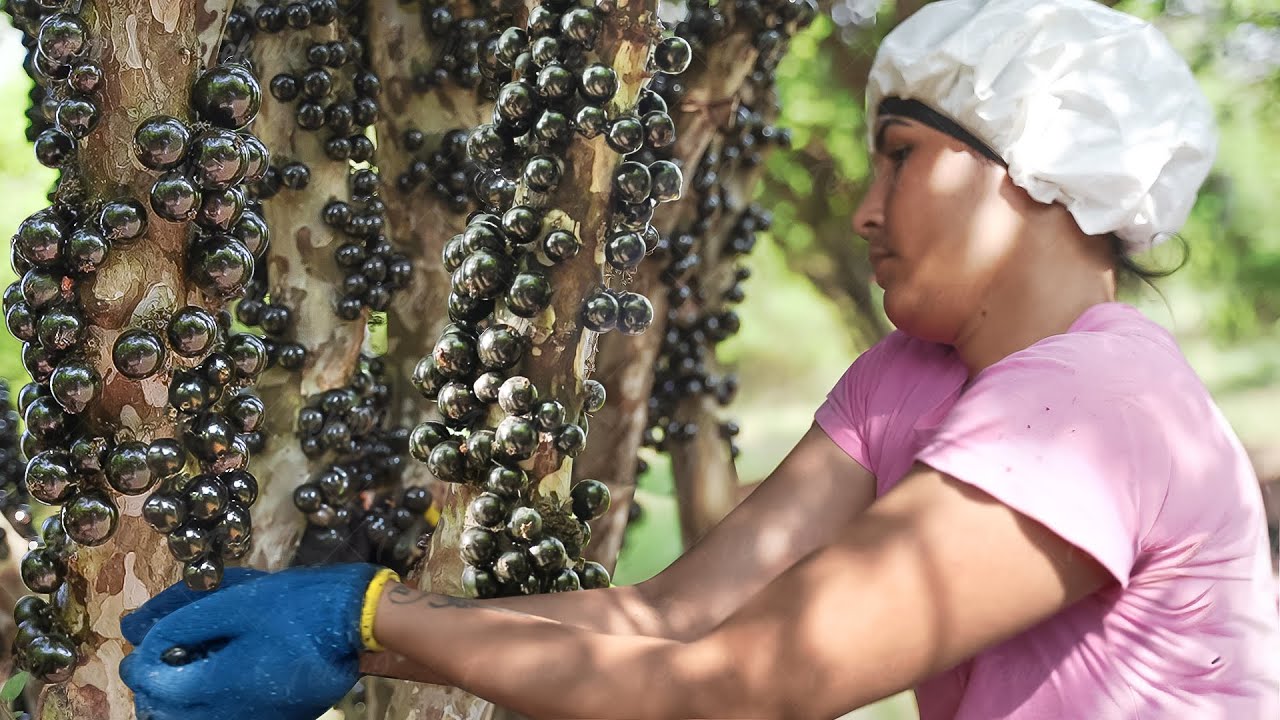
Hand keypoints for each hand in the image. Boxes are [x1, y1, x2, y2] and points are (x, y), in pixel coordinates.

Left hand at [120, 563, 385, 719]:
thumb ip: (184, 622)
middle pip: (169, 716)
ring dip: (178, 704)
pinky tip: (215, 683)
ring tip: (181, 674)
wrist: (355, 622)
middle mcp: (232, 714)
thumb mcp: (235, 602)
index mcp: (218, 684)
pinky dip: (208, 708)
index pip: (156, 687)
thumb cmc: (294, 606)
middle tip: (154, 660)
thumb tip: (143, 636)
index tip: (139, 645)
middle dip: (154, 689)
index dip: (140, 666)